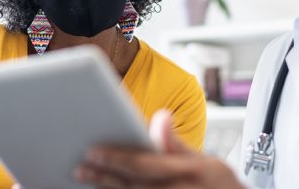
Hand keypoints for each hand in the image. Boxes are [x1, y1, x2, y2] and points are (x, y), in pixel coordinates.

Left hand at [75, 110, 244, 188]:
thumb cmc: (219, 186)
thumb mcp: (207, 162)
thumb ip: (177, 143)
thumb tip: (160, 117)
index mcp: (188, 171)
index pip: (143, 165)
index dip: (115, 159)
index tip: (93, 151)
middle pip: (131, 186)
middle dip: (102, 177)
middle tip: (80, 167)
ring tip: (86, 179)